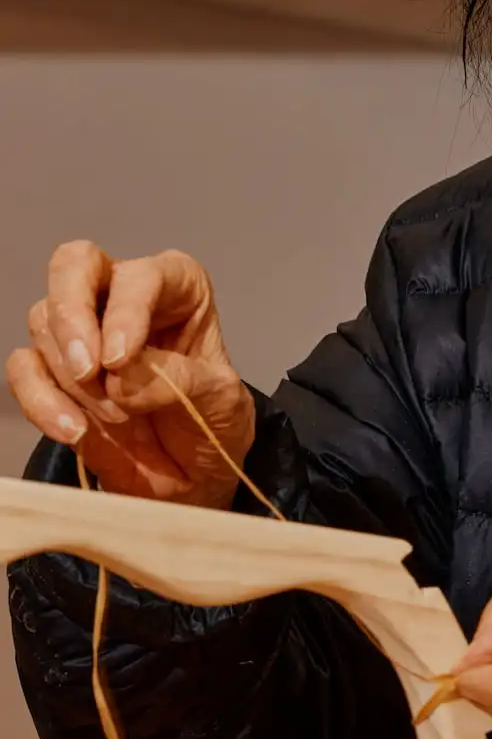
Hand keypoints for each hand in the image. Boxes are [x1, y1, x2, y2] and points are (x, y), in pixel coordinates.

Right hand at [6, 241, 255, 508]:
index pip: (141, 275)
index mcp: (177, 287)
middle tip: (87, 370)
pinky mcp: (51, 370)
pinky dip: (41, 401)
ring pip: (44, 322)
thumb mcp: (221, 400)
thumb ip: (179, 380)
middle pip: (74, 265)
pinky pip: (23, 369)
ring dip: (75, 379)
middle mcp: (122, 296)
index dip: (125, 310)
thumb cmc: (213, 421)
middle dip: (71, 314)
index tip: (120, 359)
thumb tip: (120, 378)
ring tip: (119, 419)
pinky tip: (76, 431)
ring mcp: (81, 330)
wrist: (191, 473)